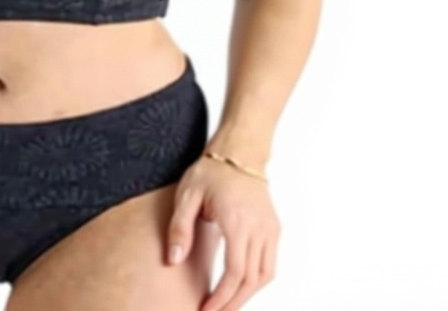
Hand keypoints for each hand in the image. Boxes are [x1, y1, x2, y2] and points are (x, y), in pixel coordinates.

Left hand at [166, 155, 279, 310]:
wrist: (239, 152)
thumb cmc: (211, 171)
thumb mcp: (187, 194)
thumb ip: (179, 228)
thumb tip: (173, 260)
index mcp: (237, 221)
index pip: (235, 272)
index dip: (221, 297)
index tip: (206, 309)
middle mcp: (259, 228)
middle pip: (250, 280)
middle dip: (232, 303)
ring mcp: (270, 229)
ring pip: (265, 276)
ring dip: (246, 295)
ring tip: (226, 305)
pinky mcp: (274, 228)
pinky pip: (270, 264)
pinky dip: (257, 281)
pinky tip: (240, 286)